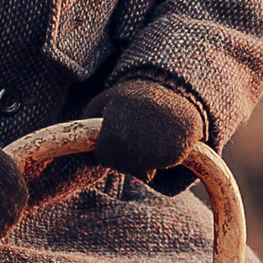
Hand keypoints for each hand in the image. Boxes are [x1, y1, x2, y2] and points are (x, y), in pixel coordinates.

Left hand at [84, 81, 204, 178]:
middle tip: (131, 135)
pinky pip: (159, 168)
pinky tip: (160, 140)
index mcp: (114, 131)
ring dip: (139, 160)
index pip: (104, 158)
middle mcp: (135, 145)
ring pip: (139, 172)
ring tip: (145, 136)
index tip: (113, 135)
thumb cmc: (134, 97)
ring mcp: (156, 152)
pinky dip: (158, 158)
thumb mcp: (104, 101)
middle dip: (122, 156)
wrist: (175, 90)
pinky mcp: (175, 156)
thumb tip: (88, 163)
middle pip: (120, 166)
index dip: (106, 149)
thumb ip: (86, 127)